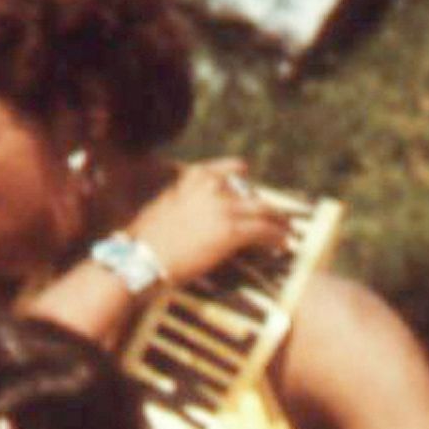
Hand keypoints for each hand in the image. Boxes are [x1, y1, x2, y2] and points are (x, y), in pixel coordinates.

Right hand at [129, 158, 298, 290]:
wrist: (141, 258)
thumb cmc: (146, 240)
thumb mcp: (164, 207)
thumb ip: (184, 201)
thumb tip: (195, 211)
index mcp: (192, 179)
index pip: (227, 169)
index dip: (242, 177)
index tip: (249, 181)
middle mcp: (211, 188)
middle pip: (251, 194)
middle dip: (267, 208)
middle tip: (279, 218)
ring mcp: (223, 208)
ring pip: (264, 211)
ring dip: (279, 223)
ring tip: (287, 232)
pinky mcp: (232, 231)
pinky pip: (264, 232)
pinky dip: (277, 238)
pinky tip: (283, 245)